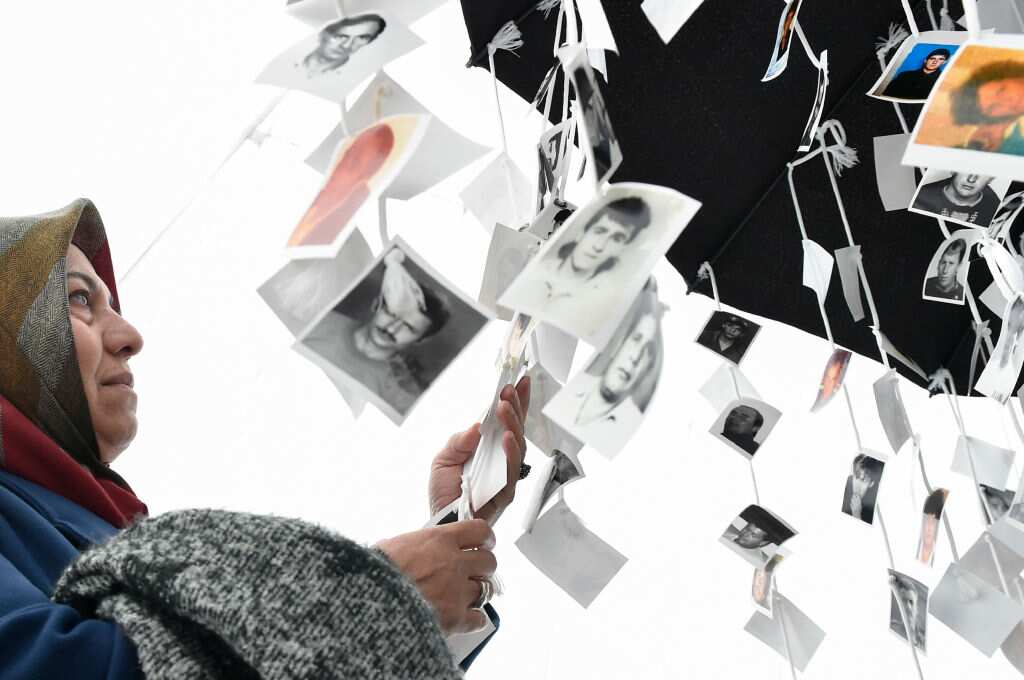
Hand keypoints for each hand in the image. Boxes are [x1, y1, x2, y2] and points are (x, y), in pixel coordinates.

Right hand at [376, 519, 496, 634]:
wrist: (368, 605)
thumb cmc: (373, 573)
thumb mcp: (391, 546)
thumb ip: (411, 546)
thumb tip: (410, 548)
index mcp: (439, 540)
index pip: (479, 530)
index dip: (485, 537)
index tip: (483, 542)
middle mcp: (454, 562)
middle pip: (489, 561)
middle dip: (482, 567)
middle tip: (472, 572)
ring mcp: (457, 591)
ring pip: (486, 589)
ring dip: (476, 592)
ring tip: (462, 596)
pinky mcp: (456, 618)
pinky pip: (479, 618)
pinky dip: (473, 619)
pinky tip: (462, 618)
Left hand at [429, 376, 530, 523]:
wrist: (439, 522)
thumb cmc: (444, 493)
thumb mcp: (443, 459)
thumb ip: (459, 441)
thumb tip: (477, 425)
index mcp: (489, 450)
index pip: (507, 422)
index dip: (517, 402)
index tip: (521, 380)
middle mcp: (502, 461)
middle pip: (517, 431)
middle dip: (515, 408)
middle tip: (509, 391)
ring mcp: (506, 477)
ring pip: (518, 447)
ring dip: (513, 425)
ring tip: (505, 408)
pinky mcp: (505, 493)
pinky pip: (512, 471)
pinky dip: (511, 452)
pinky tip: (507, 438)